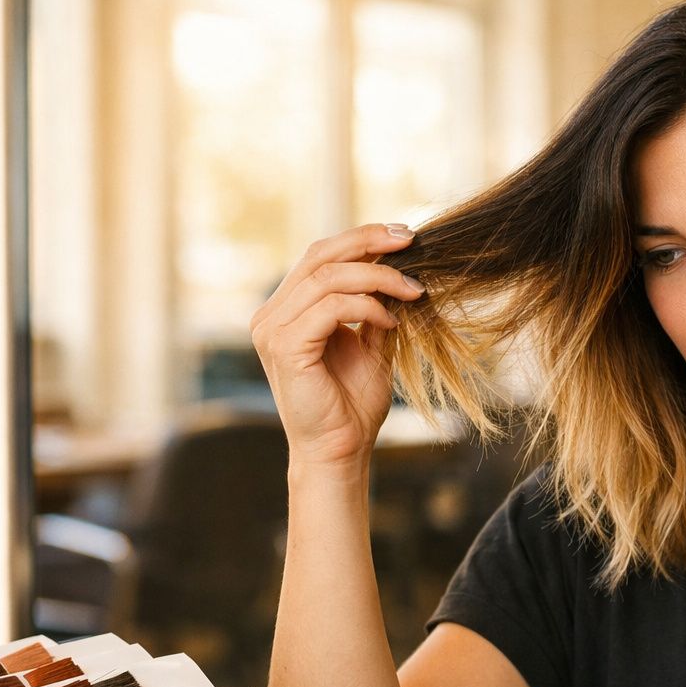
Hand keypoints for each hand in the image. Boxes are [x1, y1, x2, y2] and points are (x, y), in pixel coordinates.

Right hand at [251, 223, 425, 467]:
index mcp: (286, 310)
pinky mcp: (285, 347)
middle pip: (320, 255)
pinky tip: (391, 321)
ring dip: (379, 278)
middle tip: (411, 241)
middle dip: (370, 242)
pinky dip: (367, 307)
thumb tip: (398, 268)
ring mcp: (272, 330)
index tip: (404, 236)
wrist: (341, 450)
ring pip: (328, 278)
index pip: (320, 256)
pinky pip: (331, 307)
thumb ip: (373, 306)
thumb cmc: (352, 404)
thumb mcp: (369, 344)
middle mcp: (271, 315)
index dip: (361, 238)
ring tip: (413, 291)